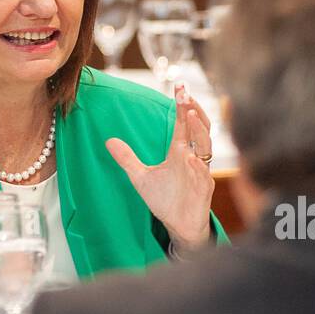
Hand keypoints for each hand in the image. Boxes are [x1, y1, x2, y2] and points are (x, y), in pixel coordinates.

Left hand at [106, 83, 214, 252]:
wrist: (179, 227)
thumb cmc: (166, 200)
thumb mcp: (140, 177)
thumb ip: (127, 159)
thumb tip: (109, 141)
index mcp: (180, 152)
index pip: (183, 124)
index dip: (182, 106)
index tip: (179, 87)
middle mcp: (193, 159)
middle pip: (200, 129)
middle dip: (194, 111)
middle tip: (185, 94)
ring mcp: (200, 174)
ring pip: (205, 148)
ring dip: (199, 131)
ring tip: (190, 115)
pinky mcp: (203, 191)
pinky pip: (204, 176)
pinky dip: (198, 166)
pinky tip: (190, 157)